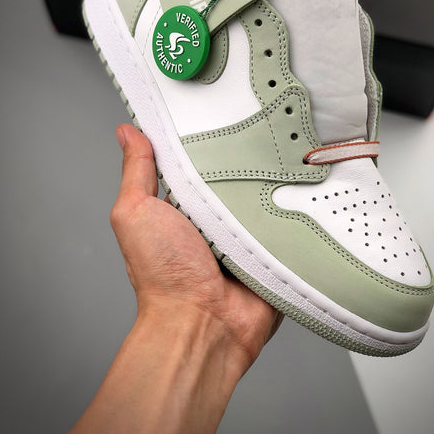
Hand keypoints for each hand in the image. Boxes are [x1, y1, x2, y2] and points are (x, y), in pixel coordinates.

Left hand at [111, 123, 282, 372]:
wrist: (202, 325)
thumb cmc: (162, 275)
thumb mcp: (137, 212)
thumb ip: (136, 171)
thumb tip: (127, 131)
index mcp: (185, 207)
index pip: (199, 161)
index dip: (208, 138)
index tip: (221, 108)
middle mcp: (217, 219)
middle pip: (238, 175)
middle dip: (248, 157)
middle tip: (264, 127)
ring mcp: (248, 235)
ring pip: (267, 194)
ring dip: (275, 183)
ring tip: (289, 154)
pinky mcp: (275, 250)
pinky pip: (292, 221)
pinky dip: (297, 209)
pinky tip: (306, 187)